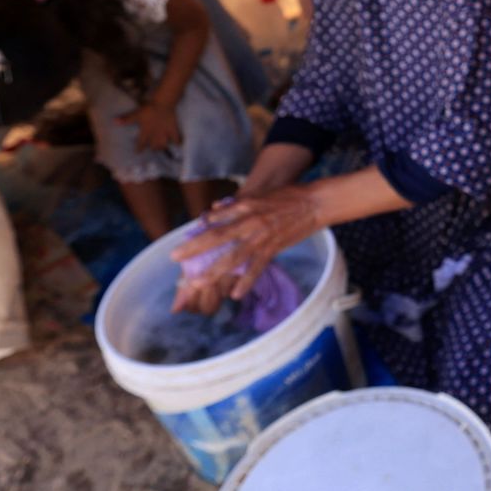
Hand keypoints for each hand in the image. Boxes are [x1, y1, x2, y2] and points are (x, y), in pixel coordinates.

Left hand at [119, 102, 181, 152]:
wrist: (163, 104)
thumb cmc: (149, 109)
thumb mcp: (136, 114)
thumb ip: (126, 119)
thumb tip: (114, 121)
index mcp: (146, 133)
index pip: (141, 144)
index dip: (139, 149)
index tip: (138, 152)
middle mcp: (155, 136)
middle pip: (154, 147)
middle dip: (152, 149)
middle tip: (152, 149)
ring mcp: (165, 134)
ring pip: (164, 145)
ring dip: (162, 147)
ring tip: (161, 147)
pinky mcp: (173, 130)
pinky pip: (177, 139)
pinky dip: (178, 142)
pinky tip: (179, 143)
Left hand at [168, 186, 321, 314]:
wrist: (314, 202)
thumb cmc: (286, 197)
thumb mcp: (257, 196)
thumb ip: (233, 206)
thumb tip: (210, 212)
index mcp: (244, 207)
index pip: (215, 220)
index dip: (197, 231)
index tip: (181, 241)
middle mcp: (249, 222)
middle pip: (217, 237)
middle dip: (195, 248)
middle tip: (176, 258)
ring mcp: (261, 236)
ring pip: (234, 256)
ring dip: (215, 270)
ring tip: (198, 282)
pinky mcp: (274, 248)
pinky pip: (257, 267)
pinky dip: (246, 281)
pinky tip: (236, 294)